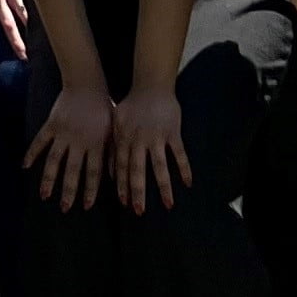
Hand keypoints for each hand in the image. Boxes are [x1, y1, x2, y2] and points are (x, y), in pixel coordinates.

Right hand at [24, 78, 113, 213]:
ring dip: (49, 179)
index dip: (89, 190)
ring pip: (54, 160)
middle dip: (68, 191)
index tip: (86, 206)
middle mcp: (79, 141)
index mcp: (96, 143)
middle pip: (72, 170)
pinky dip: (32, 153)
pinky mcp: (51, 124)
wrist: (86, 84)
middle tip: (64, 208)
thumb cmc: (104, 108)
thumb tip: (114, 176)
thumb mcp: (114, 130)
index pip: (93, 172)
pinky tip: (25, 166)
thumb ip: (113, 153)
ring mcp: (63, 133)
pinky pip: (40, 142)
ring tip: (44, 195)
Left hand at [110, 80, 190, 212]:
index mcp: (124, 138)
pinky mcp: (172, 133)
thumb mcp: (116, 122)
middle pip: (137, 170)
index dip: (122, 184)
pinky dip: (184, 169)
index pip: (120, 166)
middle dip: (137, 192)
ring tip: (167, 205)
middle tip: (138, 211)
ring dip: (164, 187)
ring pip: (160, 167)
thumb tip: (108, 171)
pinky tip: (188, 183)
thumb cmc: (132, 105)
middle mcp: (139, 140)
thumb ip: (113, 145)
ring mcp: (157, 137)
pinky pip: (179, 154)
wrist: (151, 85)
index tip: (124, 202)